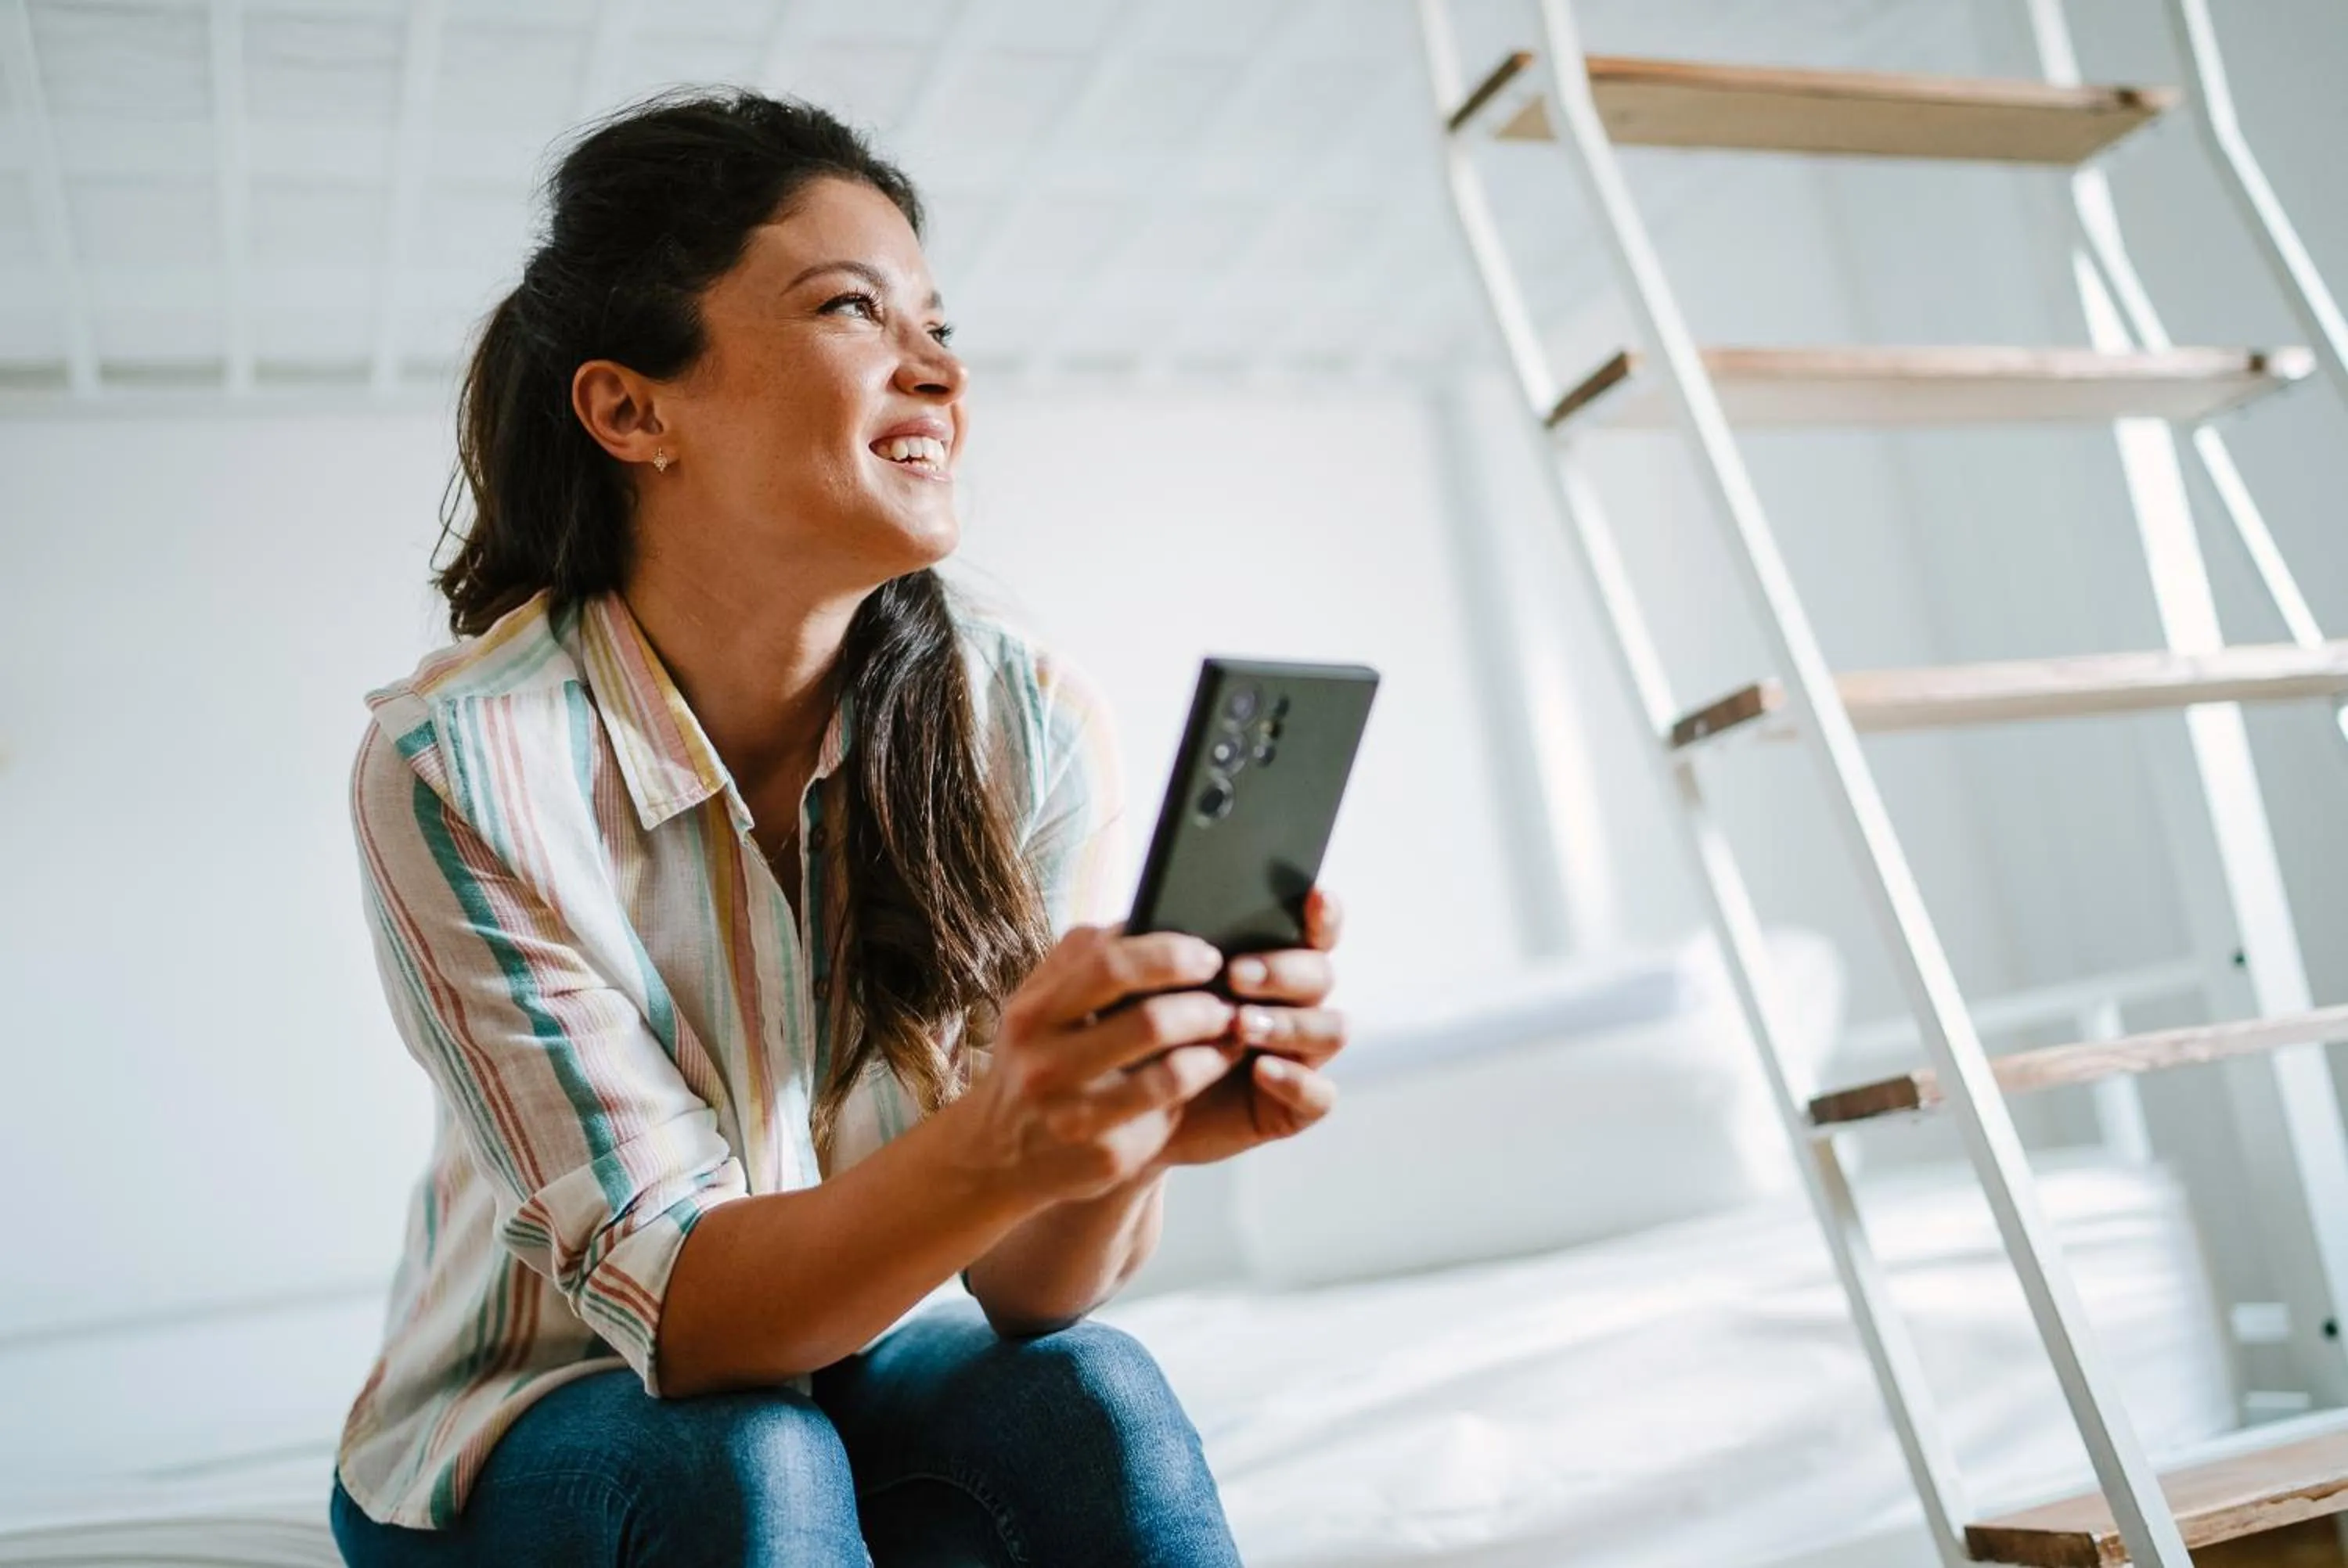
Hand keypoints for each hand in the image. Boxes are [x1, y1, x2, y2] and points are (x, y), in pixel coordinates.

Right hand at [949, 924, 1243, 1205]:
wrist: (1000, 1155)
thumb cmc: (1036, 1059)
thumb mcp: (1037, 1006)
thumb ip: (1080, 958)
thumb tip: (1147, 915)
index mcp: (1032, 1015)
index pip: (1108, 966)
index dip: (1168, 955)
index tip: (1206, 953)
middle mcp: (1047, 1067)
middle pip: (1147, 1021)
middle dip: (1201, 1002)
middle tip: (1228, 993)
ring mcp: (1077, 1116)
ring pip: (1170, 1072)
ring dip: (1213, 1042)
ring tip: (1231, 1024)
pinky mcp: (1108, 1154)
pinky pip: (1173, 1109)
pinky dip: (1204, 1076)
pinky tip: (1216, 1061)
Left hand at [1151, 887, 1347, 1169]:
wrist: (1129, 1108)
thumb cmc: (1142, 1032)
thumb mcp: (1145, 985)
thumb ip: (1164, 948)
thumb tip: (1174, 915)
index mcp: (1271, 962)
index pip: (1313, 929)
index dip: (1323, 914)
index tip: (1314, 897)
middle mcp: (1295, 1004)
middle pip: (1321, 974)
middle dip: (1283, 970)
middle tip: (1235, 975)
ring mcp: (1300, 1054)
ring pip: (1331, 1029)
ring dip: (1290, 1023)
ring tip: (1241, 1024)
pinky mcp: (1294, 1105)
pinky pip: (1319, 1094)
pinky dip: (1295, 1080)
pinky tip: (1261, 1070)